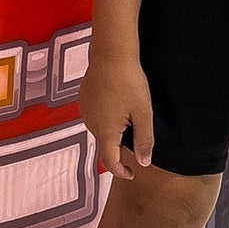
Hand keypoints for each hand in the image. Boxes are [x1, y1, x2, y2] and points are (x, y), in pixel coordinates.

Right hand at [80, 51, 154, 179]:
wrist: (111, 54)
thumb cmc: (128, 82)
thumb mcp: (143, 113)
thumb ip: (144, 141)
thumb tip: (143, 162)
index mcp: (106, 131)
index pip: (110, 162)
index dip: (121, 172)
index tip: (132, 173)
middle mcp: (90, 124)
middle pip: (106, 144)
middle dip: (121, 143)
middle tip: (138, 126)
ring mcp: (85, 111)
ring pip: (101, 129)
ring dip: (114, 128)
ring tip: (129, 110)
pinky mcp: (84, 99)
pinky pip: (95, 116)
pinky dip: (106, 116)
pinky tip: (117, 101)